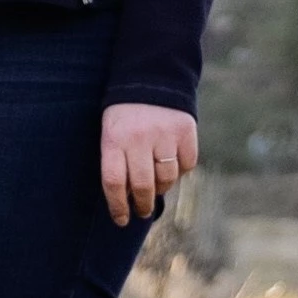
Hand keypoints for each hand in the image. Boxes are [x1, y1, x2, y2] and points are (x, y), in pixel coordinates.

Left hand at [100, 102, 198, 226]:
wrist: (150, 77)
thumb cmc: (125, 115)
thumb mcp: (111, 132)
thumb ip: (118, 162)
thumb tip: (130, 200)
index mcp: (114, 138)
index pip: (114, 182)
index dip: (117, 206)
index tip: (121, 220)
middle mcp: (139, 137)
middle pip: (142, 185)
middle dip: (142, 205)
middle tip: (142, 211)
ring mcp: (164, 134)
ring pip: (166, 178)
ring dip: (162, 186)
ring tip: (157, 183)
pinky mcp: (185, 130)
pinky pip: (186, 165)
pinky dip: (180, 170)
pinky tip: (172, 162)